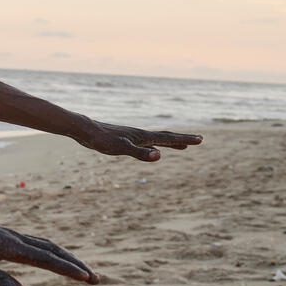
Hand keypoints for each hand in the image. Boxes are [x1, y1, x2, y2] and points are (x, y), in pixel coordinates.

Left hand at [0, 207, 96, 285]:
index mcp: (12, 247)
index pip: (47, 260)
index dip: (69, 270)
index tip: (89, 279)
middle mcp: (17, 239)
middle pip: (54, 250)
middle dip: (76, 265)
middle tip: (96, 279)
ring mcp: (12, 235)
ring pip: (47, 245)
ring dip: (66, 257)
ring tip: (81, 271)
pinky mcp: (5, 234)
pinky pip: (37, 242)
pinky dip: (52, 251)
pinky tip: (51, 258)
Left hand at [75, 121, 201, 161]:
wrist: (84, 130)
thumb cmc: (102, 140)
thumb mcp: (122, 149)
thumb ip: (140, 154)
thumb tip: (159, 156)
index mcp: (143, 136)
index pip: (168, 138)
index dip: (184, 140)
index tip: (200, 139)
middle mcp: (140, 134)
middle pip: (165, 137)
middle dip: (182, 140)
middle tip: (198, 140)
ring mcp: (132, 136)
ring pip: (156, 139)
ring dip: (170, 142)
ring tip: (181, 146)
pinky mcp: (124, 138)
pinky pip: (145, 142)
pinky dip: (154, 145)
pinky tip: (151, 147)